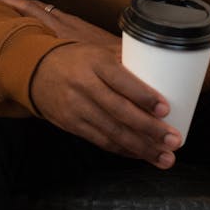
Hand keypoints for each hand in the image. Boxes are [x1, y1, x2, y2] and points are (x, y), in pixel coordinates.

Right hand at [0, 0, 181, 168]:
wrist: (36, 71)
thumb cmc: (77, 59)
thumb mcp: (98, 52)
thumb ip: (125, 61)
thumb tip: (162, 66)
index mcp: (95, 63)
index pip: (121, 80)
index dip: (144, 96)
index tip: (166, 109)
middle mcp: (86, 86)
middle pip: (120, 112)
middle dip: (150, 130)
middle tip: (173, 140)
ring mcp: (77, 108)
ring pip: (113, 132)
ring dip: (141, 148)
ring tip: (164, 157)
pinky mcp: (73, 125)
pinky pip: (102, 141)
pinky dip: (124, 150)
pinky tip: (141, 155)